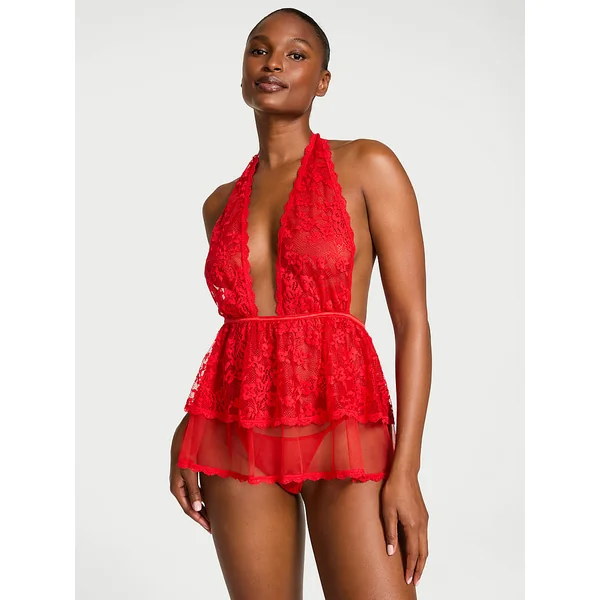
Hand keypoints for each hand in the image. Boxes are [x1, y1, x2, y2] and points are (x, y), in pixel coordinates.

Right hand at [169, 416, 211, 532]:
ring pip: (193, 497)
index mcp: (176, 486)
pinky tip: (211, 499)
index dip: (199, 519)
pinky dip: (203, 496)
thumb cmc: (187, 449)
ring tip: (213, 517)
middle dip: (201, 516)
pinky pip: (195, 488)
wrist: (187, 430)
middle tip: (213, 527)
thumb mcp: (190, 471)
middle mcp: (178, 483)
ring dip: (202, 507)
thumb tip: (196, 508)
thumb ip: (193, 489)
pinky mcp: (189, 470)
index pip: (188, 508)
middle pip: (190, 505)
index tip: (210, 528)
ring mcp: (183, 477)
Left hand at [381, 472, 428, 585]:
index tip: (409, 579)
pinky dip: (422, 548)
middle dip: (419, 568)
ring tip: (417, 569)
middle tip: (415, 580)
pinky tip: (417, 549)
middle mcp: (422, 524)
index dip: (411, 567)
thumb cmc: (394, 489)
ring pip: (426, 545)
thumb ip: (390, 532)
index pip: (413, 553)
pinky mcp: (423, 515)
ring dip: (422, 559)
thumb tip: (391, 552)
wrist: (405, 473)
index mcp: (413, 525)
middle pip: (423, 552)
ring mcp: (424, 519)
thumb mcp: (387, 511)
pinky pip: (425, 537)